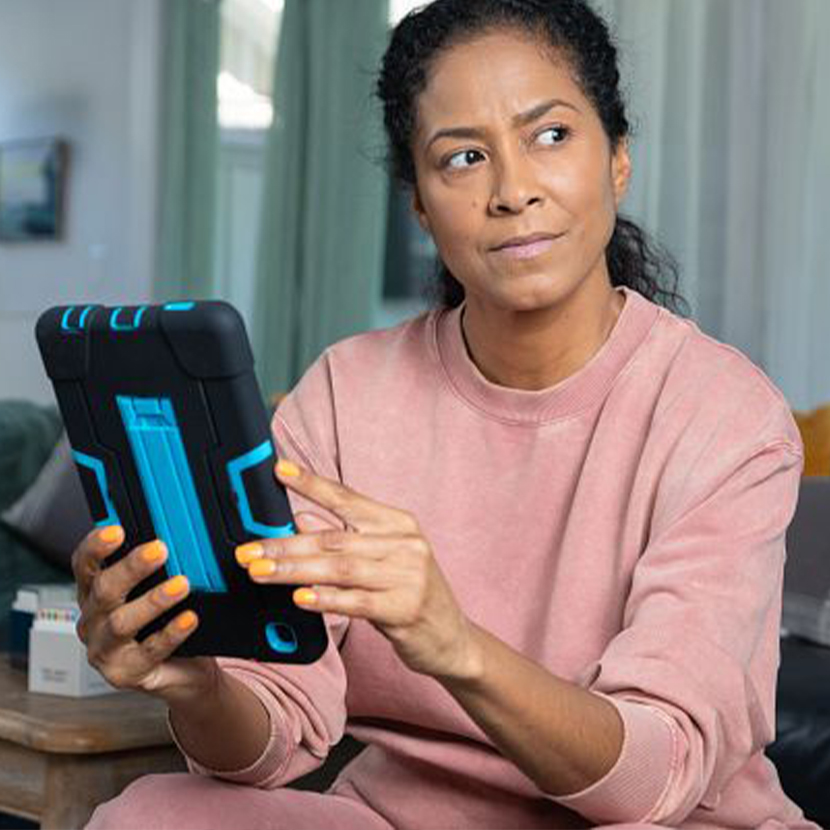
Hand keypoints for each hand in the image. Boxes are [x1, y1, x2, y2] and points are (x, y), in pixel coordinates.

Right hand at [72, 526, 217, 701]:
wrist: (185, 670)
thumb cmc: (168, 622)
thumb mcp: (159, 588)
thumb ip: (161, 565)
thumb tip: (181, 534)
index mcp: (96, 592)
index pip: (85, 564)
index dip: (96, 546)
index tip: (117, 530)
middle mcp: (94, 619)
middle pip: (104, 589)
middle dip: (131, 567)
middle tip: (160, 550)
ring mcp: (105, 649)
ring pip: (121, 622)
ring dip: (153, 600)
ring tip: (181, 585)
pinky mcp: (125, 673)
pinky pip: (148, 651)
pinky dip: (171, 632)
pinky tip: (189, 619)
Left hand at [235, 460, 480, 680]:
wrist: (452, 639)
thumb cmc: (410, 596)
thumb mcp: (380, 560)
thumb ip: (344, 538)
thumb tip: (301, 519)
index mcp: (397, 523)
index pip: (347, 498)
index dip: (310, 483)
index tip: (278, 470)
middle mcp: (405, 543)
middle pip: (334, 538)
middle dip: (285, 544)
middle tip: (248, 550)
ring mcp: (408, 575)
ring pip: (339, 568)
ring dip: (294, 570)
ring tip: (260, 572)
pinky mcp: (405, 608)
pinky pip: (357, 601)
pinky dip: (326, 598)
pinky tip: (300, 597)